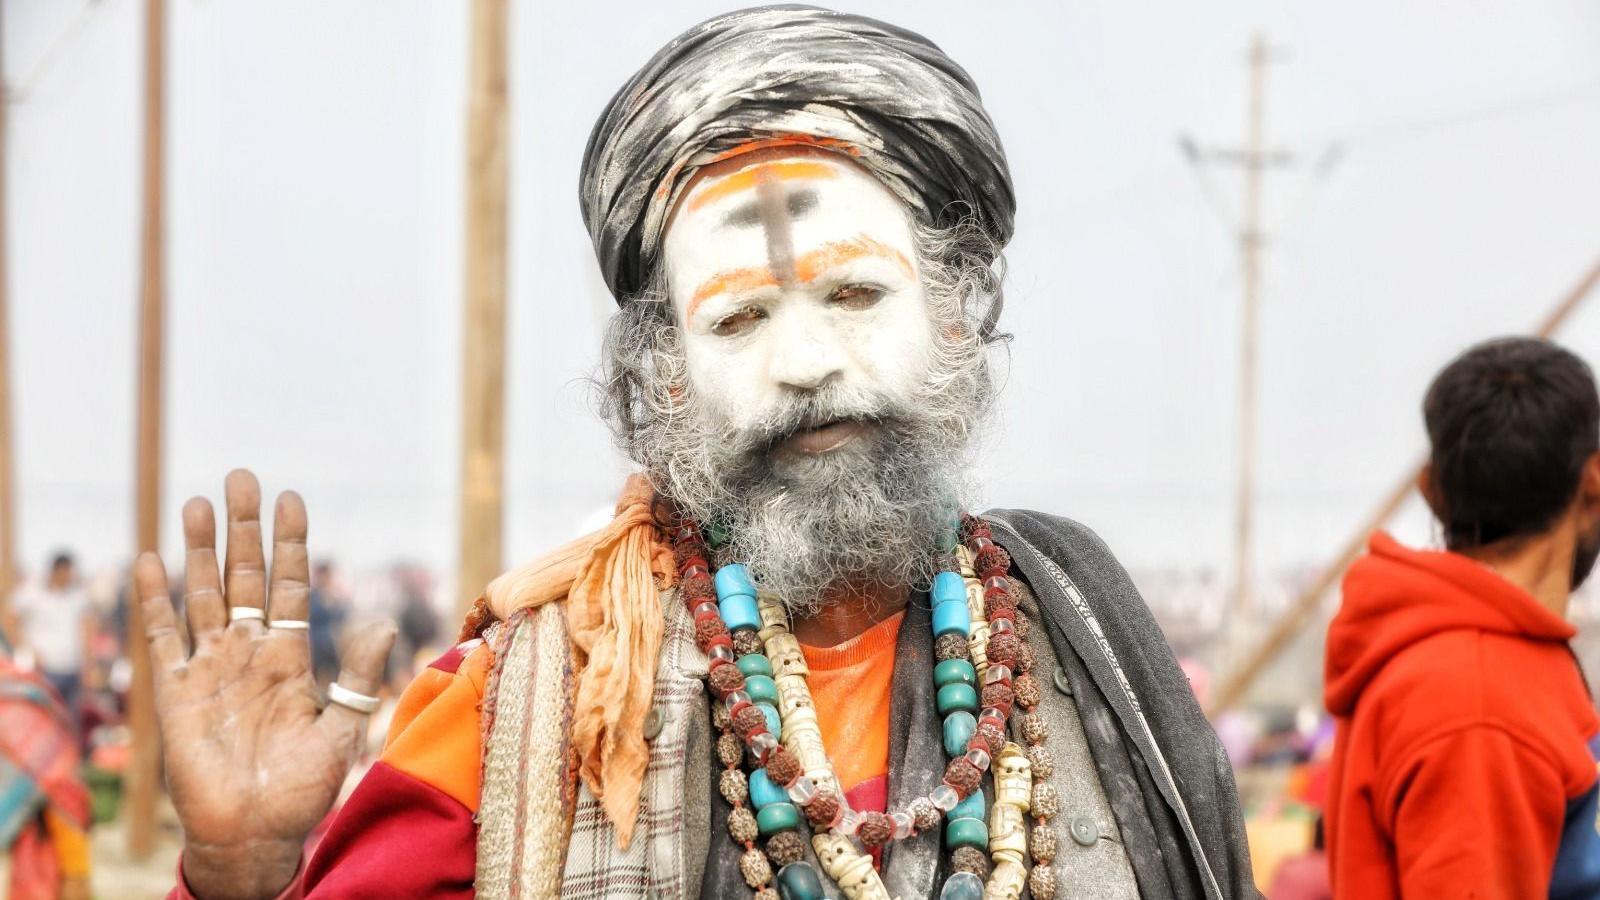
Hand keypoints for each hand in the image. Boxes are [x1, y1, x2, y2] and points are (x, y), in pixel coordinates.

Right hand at [135, 470, 394, 899]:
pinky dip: (155, 601)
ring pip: (203, 596)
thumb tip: (386, 623)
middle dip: (244, 529)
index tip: (292, 498)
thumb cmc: (302, 787)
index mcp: (290, 656)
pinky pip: (163, 639)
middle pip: (244, 577)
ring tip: (197, 502)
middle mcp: (249, 653)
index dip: (290, 544)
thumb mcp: (342, 727)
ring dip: (199, 551)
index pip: (290, 586)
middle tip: (241, 477)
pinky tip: (149, 561)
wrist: (256, 833)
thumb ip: (358, 676)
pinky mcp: (176, 694)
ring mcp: (210, 669)